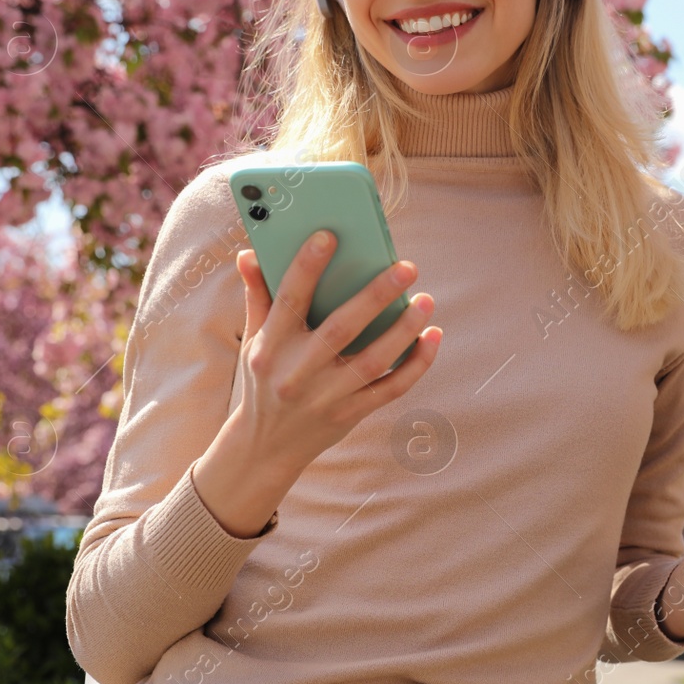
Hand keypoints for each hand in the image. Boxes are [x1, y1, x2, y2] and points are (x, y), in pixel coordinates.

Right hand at [233, 229, 445, 472]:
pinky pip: (390, 389)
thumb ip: (259, 296)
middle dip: (375, 296)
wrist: (263, 447)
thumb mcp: (253, 341)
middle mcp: (298, 373)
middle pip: (341, 329)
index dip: (306, 268)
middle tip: (405, 268)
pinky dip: (416, 364)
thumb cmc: (262, 381)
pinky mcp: (349, 415)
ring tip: (425, 300)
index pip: (289, 301)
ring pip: (372, 360)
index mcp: (270, 347)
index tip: (329, 236)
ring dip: (403, 329)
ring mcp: (326, 398)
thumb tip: (250, 253)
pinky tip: (432, 337)